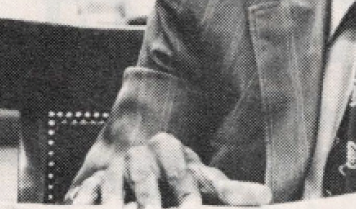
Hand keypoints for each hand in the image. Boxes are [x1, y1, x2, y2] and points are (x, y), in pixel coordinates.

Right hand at [65, 132, 271, 207]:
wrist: (139, 172)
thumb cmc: (178, 181)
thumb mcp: (203, 183)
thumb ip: (231, 192)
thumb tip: (267, 197)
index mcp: (171, 151)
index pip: (180, 168)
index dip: (185, 188)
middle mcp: (142, 155)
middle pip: (145, 173)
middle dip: (152, 197)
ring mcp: (116, 169)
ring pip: (117, 183)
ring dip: (121, 201)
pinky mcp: (93, 184)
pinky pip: (89, 191)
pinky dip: (88, 200)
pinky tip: (88, 208)